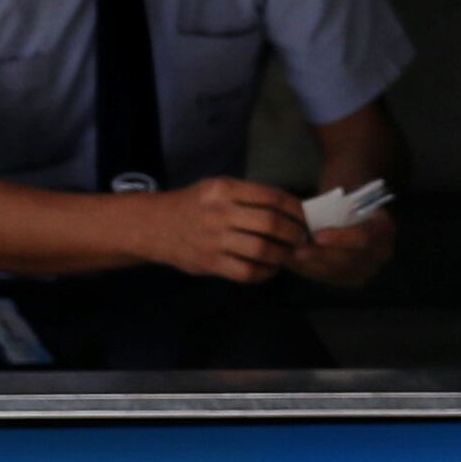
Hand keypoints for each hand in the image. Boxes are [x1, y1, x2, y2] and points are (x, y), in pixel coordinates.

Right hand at [131, 175, 303, 281]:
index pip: (272, 197)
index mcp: (225, 189)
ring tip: (289, 254)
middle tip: (301, 238)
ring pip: (262, 250)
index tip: (305, 217)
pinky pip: (247, 272)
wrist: (155, 226)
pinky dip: (265, 273)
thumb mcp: (216, 188)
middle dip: (294, 233)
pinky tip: (271, 269)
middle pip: (271, 223)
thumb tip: (288, 208)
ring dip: (283, 255)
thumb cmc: (193, 205)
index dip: (295, 209)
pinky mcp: (211, 263)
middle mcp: (220, 212)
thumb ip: (247, 196)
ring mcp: (214, 240)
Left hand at [294, 209, 396, 292]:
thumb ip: (334, 204)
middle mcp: (380, 253)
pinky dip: (306, 270)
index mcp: (384, 227)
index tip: (317, 235)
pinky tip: (289, 261)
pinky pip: (326, 278)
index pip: (365, 237)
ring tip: (288, 256)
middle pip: (350, 260)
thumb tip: (309, 213)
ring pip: (336, 272)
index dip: (341, 238)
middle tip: (297, 251)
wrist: (352, 212)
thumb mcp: (345, 195)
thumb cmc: (346, 199)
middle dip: (321, 256)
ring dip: (310, 265)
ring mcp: (366, 269)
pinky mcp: (349, 279)